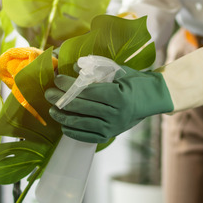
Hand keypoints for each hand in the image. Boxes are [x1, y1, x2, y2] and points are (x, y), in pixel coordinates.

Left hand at [45, 66, 173, 142]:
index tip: (57, 79)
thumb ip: (97, 68)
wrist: (153, 98)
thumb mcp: (119, 70)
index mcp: (119, 96)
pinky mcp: (110, 135)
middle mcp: (116, 113)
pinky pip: (87, 136)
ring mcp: (113, 126)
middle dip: (62, 100)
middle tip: (49, 93)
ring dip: (64, 117)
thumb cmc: (135, 81)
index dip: (70, 86)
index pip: (88, 91)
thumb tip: (75, 66)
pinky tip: (63, 125)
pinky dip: (73, 132)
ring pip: (82, 124)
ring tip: (52, 109)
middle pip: (82, 107)